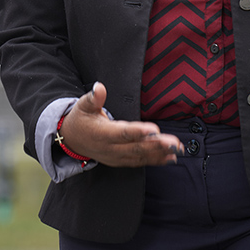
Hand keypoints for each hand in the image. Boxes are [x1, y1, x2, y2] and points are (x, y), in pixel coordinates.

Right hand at [57, 82, 180, 167]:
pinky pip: (140, 162)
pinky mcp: (122, 161)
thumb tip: (99, 87)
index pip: (122, 133)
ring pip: (140, 156)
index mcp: (101, 133)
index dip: (138, 132)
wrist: (72, 140)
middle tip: (174, 142)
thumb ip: (93, 97)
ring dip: (160, 153)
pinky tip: (170, 157)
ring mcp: (117, 157)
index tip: (154, 130)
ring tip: (177, 149)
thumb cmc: (80, 119)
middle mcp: (110, 148)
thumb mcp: (83, 105)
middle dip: (157, 145)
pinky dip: (156, 160)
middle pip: (136, 147)